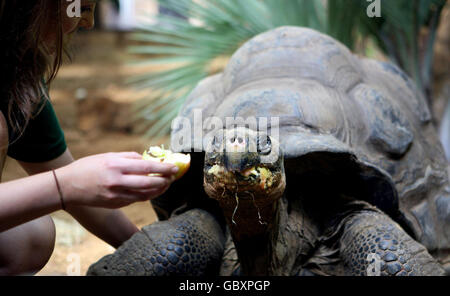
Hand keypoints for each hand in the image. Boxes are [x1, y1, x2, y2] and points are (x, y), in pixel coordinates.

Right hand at [55, 152, 178, 208]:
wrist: (66, 186)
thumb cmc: (87, 167)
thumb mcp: (107, 156)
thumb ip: (128, 157)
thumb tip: (147, 160)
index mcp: (116, 166)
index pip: (147, 167)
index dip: (163, 168)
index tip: (174, 167)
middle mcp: (117, 182)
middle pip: (149, 183)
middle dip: (165, 180)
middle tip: (173, 176)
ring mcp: (116, 195)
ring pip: (145, 195)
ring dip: (159, 190)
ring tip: (166, 183)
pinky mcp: (114, 204)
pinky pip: (135, 200)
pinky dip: (146, 195)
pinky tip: (152, 190)